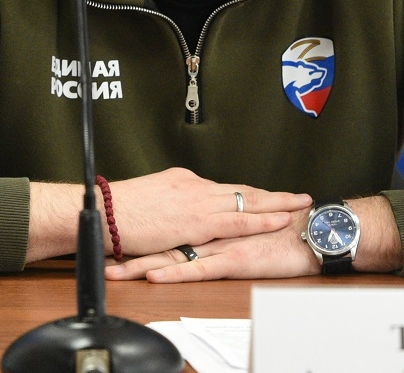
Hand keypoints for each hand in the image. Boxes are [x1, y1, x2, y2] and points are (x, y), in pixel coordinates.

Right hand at [27, 168, 308, 263]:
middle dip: (272, 194)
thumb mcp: (147, 199)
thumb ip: (167, 203)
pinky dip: (261, 219)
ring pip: (248, 201)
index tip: (265, 194)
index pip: (223, 189)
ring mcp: (199, 203)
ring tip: (300, 204)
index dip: (247, 193)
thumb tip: (175, 211)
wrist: (104, 212)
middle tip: (298, 194)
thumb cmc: (117, 211)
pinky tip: (279, 220)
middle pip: (242, 190)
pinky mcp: (198, 221)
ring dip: (276, 203)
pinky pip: (238, 220)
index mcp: (183, 182)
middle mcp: (196, 187)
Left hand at [106, 195, 402, 282]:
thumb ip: (224, 225)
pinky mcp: (232, 260)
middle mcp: (212, 227)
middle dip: (131, 245)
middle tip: (101, 250)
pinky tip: (155, 277)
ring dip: (143, 263)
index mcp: (214, 217)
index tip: (115, 233)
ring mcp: (220, 244)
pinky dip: (174, 273)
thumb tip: (205, 229)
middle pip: (164, 237)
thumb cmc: (287, 230)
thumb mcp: (247, 225)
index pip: (171, 223)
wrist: (315, 230)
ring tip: (113, 270)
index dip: (142, 228)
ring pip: (173, 254)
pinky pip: (198, 269)